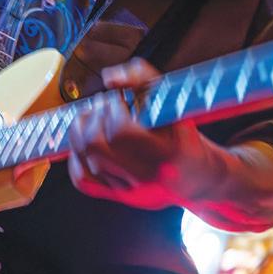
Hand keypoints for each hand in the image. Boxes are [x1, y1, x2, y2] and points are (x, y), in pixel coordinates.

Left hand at [67, 58, 210, 209]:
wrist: (196, 177)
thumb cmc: (184, 136)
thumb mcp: (176, 102)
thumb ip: (144, 79)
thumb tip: (110, 77)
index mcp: (166, 153)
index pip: (121, 131)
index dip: (112, 108)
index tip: (118, 98)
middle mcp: (146, 176)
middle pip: (96, 146)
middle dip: (93, 118)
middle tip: (103, 106)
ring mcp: (130, 190)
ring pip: (87, 161)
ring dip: (82, 132)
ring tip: (93, 118)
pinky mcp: (117, 196)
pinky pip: (82, 180)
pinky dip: (76, 156)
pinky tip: (86, 141)